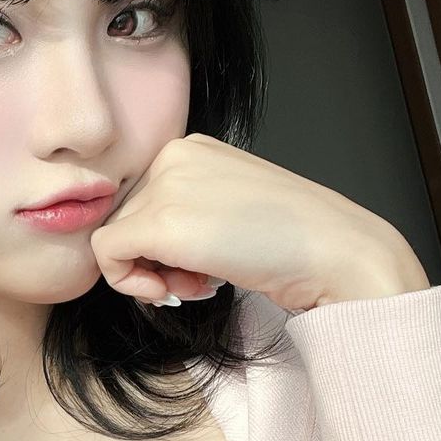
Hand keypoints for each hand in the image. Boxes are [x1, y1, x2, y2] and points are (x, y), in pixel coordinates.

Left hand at [89, 133, 429, 313]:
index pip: (143, 200)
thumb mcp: (232, 210)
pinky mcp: (160, 222)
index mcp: (193, 148)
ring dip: (151, 273)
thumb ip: (189, 213)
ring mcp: (167, 185)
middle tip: (199, 281)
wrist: (333, 252)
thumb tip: (140, 246)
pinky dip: (130, 283)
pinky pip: (107, 255)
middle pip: (127, 219)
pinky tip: (175, 291)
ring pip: (115, 237)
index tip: (198, 265)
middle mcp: (175, 156)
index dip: (161, 242)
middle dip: (156, 260)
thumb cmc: (294, 241)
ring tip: (201, 284)